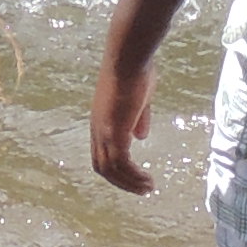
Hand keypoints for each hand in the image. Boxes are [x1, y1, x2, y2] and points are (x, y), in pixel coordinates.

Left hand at [90, 54, 157, 194]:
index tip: (134, 176)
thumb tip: (140, 137)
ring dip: (130, 182)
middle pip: (103, 167)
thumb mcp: (139, 98)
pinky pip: (122, 163)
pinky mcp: (114, 131)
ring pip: (111, 169)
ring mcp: (104, 131)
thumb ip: (138, 118)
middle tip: (142, 189)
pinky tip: (147, 178)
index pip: (102, 154)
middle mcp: (98, 130)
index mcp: (101, 122)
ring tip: (148, 188)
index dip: (116, 170)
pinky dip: (133, 175)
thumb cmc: (136, 70)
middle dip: (122, 182)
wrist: (129, 57)